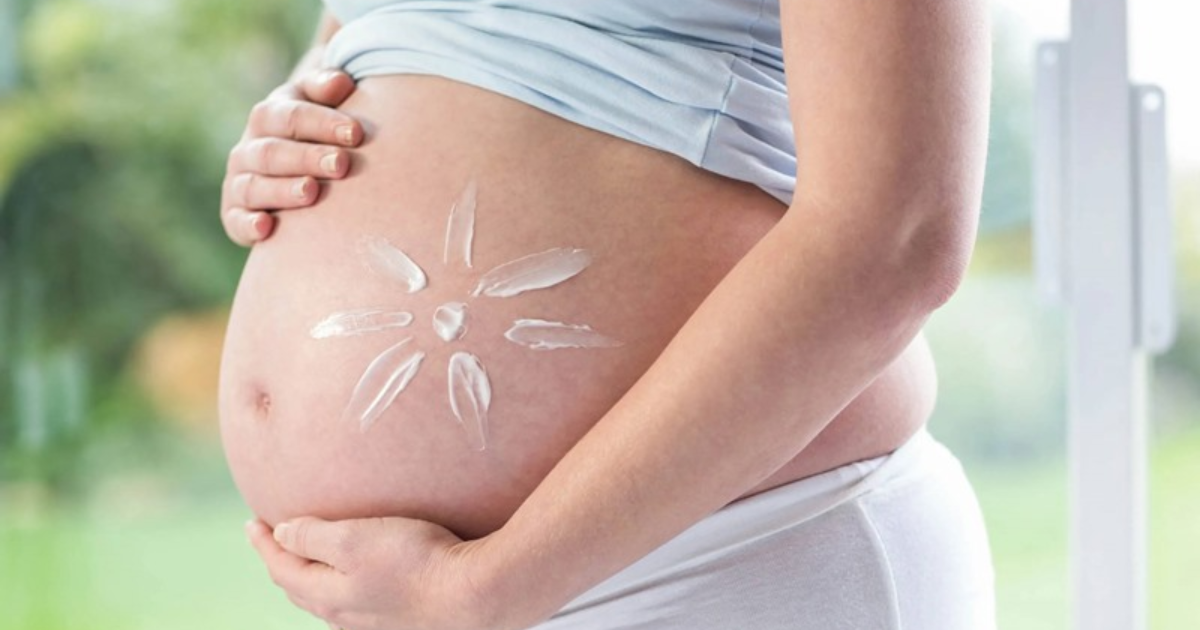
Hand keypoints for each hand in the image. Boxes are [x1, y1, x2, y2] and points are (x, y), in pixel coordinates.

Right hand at [221, 68, 363, 245]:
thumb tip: (341, 83)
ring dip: (282, 190)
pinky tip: (267, 227)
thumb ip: (327, 89)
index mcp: (268, 116)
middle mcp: (248, 148)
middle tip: (341, 164)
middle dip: (307, 157)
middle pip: (273, 151)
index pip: (290, 114)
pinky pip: (236, 220)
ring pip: (254, 185)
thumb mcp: (319, 105)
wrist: (290, 170)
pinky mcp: (234, 214)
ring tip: (312, 192)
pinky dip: (248, 224)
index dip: (322, 122)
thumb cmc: (316, 134)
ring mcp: (239, 181)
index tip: (356, 132)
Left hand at [245, 516, 497, 629]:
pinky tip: (352, 587)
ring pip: (326, 601)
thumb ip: (313, 536)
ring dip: (309, 579)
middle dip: (282, 562)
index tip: (252, 521)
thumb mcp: (354, 538)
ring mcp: (372, 622)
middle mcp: (343, 615)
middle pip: (299, 588)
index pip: (282, 568)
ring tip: (306, 560)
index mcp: (326, 594)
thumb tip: (281, 535)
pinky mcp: (399, 620)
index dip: (264, 544)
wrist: (473, 595)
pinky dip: (339, 590)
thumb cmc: (414, 562)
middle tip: (271, 539)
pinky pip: (354, 607)